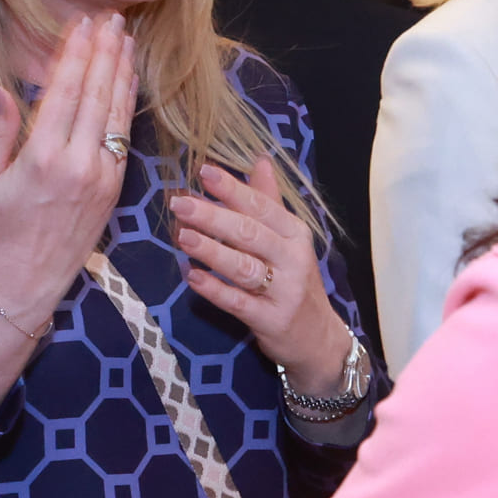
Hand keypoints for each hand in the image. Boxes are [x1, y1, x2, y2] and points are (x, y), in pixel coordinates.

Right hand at [0, 13, 136, 331]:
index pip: (64, 92)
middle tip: (112, 19)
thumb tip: (1, 88)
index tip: (81, 24)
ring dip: (122, 72)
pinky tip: (128, 80)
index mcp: (42, 158)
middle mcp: (78, 163)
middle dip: (105, 53)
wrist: (26, 279)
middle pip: (97, 95)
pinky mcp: (114, 188)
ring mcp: (102, 176)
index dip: (75, 54)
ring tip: (126, 39)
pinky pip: (124, 136)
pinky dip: (127, 104)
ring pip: (117, 113)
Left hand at [172, 156, 351, 388]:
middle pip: (250, 234)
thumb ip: (270, 201)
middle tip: (179, 203)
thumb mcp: (289, 240)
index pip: (262, 206)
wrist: (317, 338)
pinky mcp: (271, 320)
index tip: (203, 171)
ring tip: (182, 236)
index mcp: (295, 234)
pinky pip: (239, 303)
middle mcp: (293, 260)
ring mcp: (284, 292)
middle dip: (213, 217)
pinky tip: (191, 277)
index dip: (233, 189)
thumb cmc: (294, 280)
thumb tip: (259, 159)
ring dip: (212, 251)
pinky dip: (215, 289)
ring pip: (244, 267)